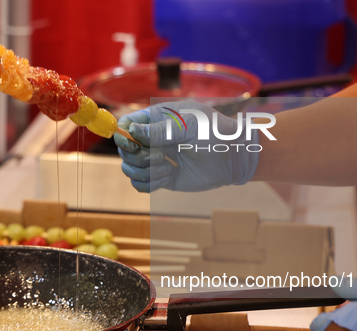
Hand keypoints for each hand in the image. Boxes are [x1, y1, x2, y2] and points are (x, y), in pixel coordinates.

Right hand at [114, 100, 260, 191]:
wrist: (234, 157)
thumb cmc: (214, 133)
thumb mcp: (188, 126)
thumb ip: (160, 130)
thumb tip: (132, 131)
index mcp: (155, 119)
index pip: (125, 125)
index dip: (122, 135)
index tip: (131, 144)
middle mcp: (152, 139)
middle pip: (124, 150)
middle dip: (137, 156)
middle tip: (159, 157)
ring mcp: (155, 158)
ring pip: (130, 168)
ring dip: (145, 171)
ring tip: (168, 167)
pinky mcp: (161, 177)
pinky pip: (141, 184)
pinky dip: (150, 184)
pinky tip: (169, 176)